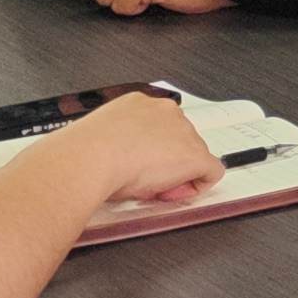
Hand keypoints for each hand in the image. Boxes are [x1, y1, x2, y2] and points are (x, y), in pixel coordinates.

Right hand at [56, 93, 225, 207]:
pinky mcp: (196, 155)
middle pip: (179, 140)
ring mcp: (184, 132)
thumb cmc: (86, 152)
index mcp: (139, 104)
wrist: (91, 157)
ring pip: (193, 156)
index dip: (153, 149)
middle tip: (144, 179)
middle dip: (166, 161)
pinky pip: (211, 172)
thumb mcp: (103, 138)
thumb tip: (124, 157)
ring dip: (176, 173)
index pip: (159, 126)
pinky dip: (196, 185)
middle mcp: (166, 112)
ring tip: (148, 186)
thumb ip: (121, 141)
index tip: (140, 164)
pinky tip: (172, 193)